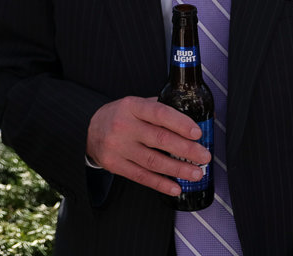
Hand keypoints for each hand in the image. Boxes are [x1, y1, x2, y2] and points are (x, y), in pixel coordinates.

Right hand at [86, 96, 210, 195]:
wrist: (87, 130)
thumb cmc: (120, 117)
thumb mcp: (135, 105)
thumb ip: (160, 109)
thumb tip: (196, 116)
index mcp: (131, 106)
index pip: (159, 113)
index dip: (180, 123)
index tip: (197, 133)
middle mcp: (123, 125)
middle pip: (160, 139)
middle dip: (186, 150)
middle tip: (204, 157)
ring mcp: (117, 146)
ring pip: (153, 161)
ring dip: (178, 169)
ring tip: (196, 173)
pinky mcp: (114, 165)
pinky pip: (141, 176)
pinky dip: (161, 184)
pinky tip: (176, 187)